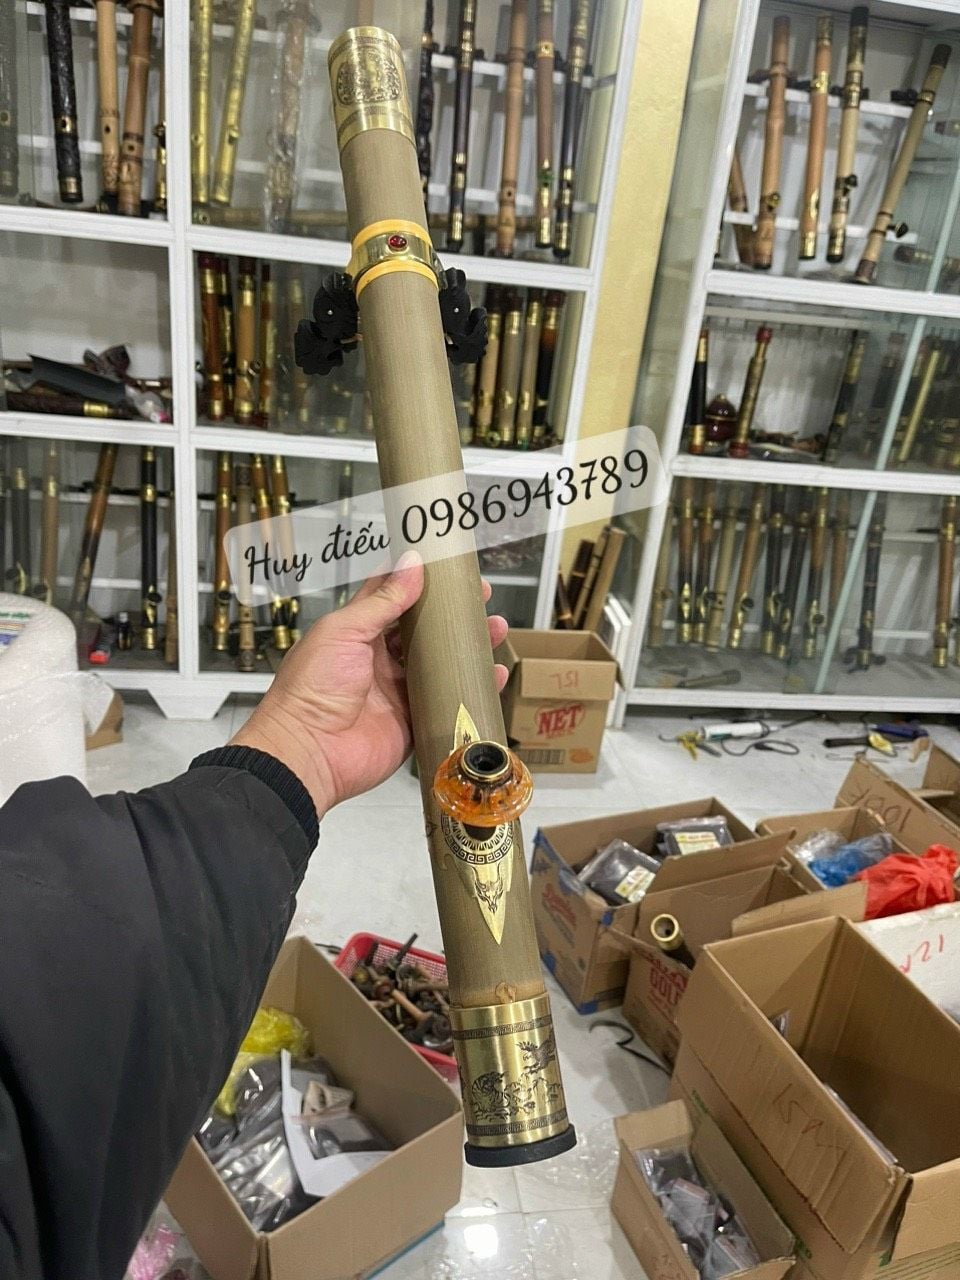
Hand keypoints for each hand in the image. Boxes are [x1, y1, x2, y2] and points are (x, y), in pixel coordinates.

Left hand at [230, 557, 508, 819]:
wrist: (308, 752)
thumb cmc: (313, 687)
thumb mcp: (344, 632)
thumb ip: (383, 601)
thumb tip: (412, 563)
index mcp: (357, 633)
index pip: (392, 597)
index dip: (418, 580)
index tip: (447, 566)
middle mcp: (379, 660)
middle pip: (423, 630)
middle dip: (452, 614)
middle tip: (481, 597)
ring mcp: (398, 691)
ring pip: (441, 663)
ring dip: (467, 646)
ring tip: (495, 627)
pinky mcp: (414, 721)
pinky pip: (448, 701)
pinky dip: (473, 688)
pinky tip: (493, 673)